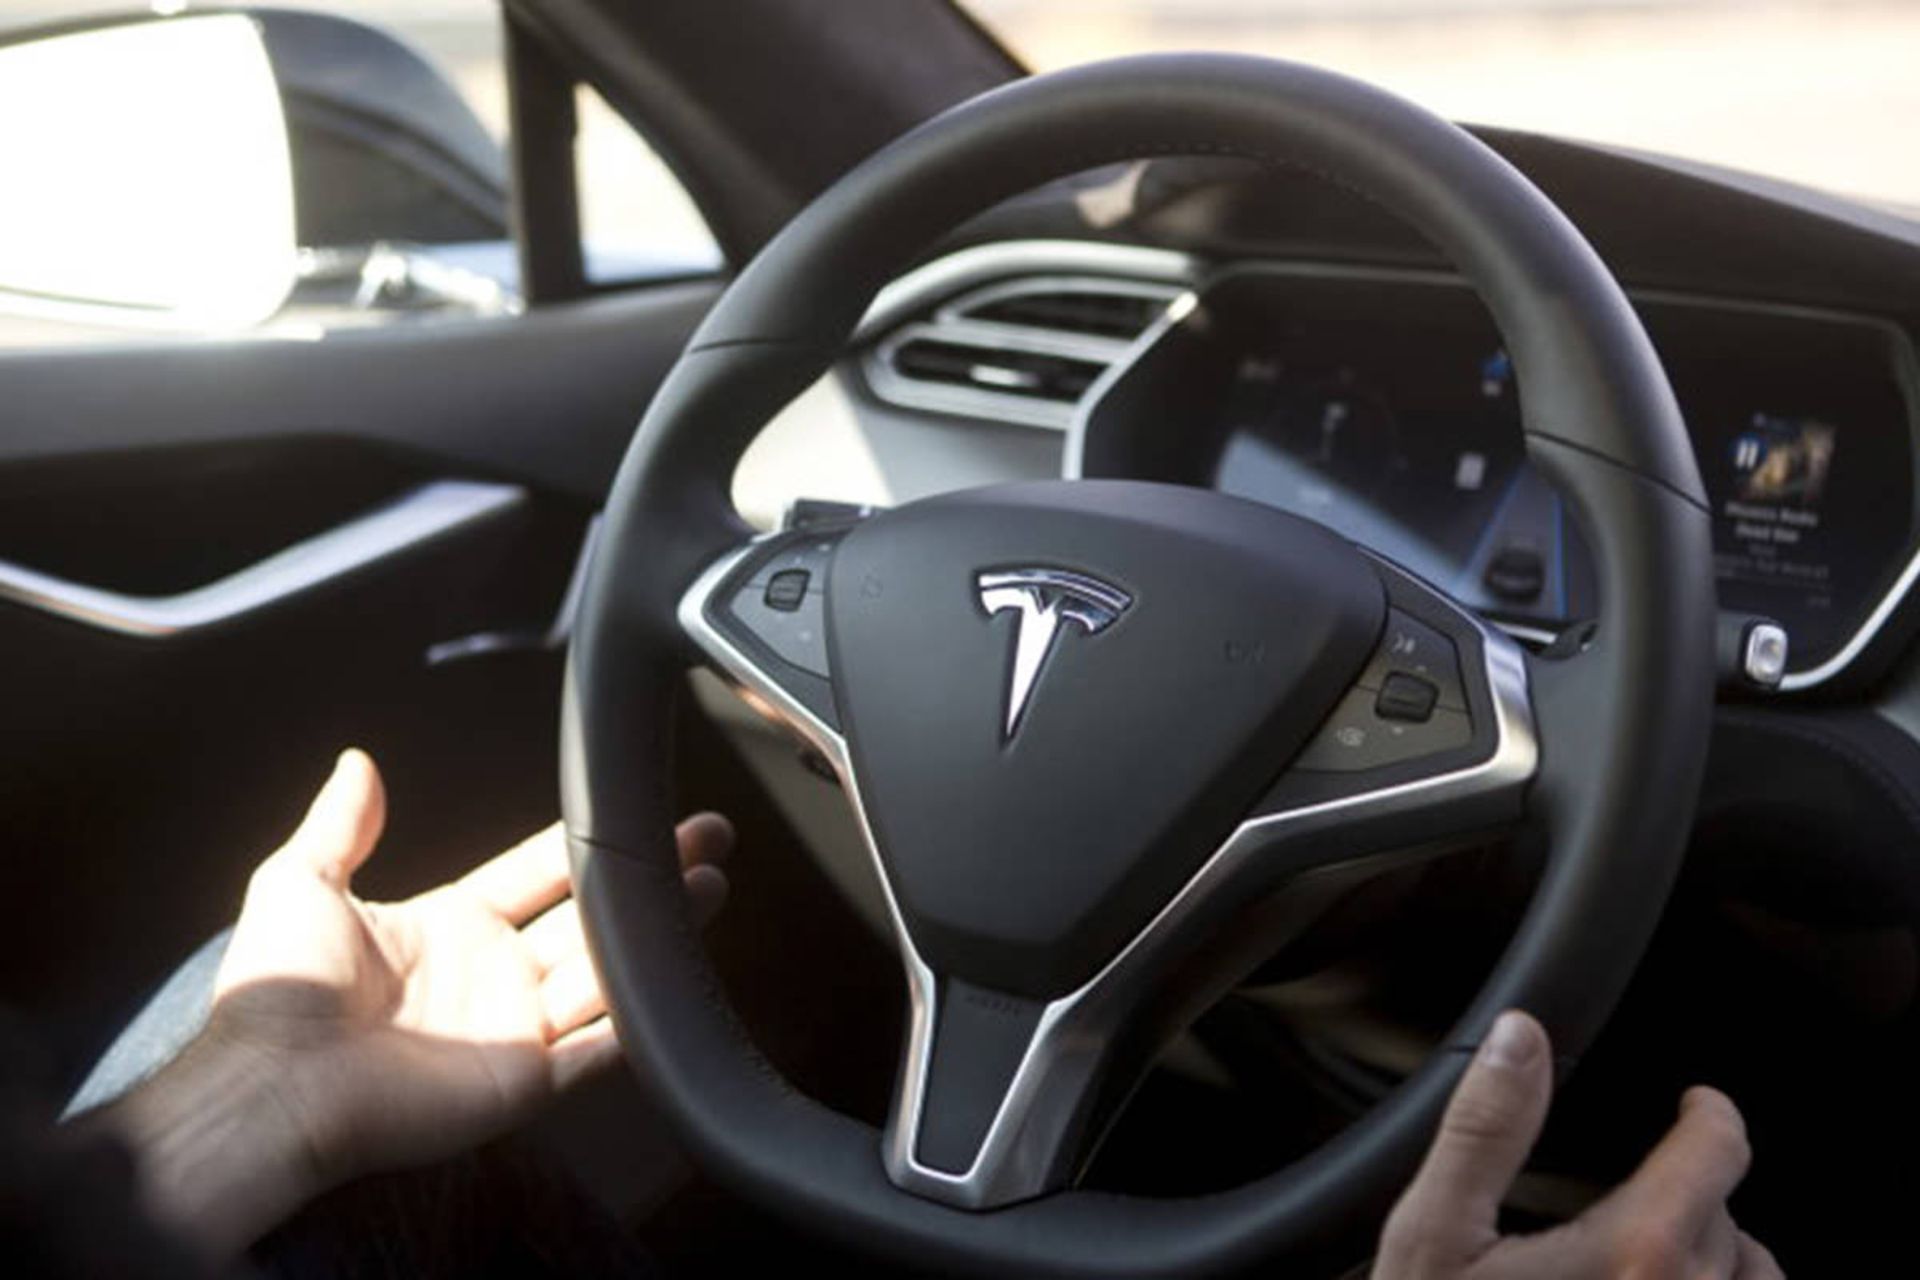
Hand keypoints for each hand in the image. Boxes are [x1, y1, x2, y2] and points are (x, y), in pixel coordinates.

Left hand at [105, 748, 730, 1261]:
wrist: (275, 1082)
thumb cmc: (276, 991)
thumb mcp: (299, 882)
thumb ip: (341, 824)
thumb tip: (357, 761)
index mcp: (450, 925)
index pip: (538, 873)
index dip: (590, 845)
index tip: (638, 815)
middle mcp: (492, 976)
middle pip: (590, 920)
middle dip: (649, 883)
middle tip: (703, 845)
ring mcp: (513, 1032)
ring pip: (607, 976)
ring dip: (657, 938)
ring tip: (709, 890)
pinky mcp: (524, 1083)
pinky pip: (597, 1054)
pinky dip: (636, 1025)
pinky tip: (673, 983)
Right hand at [1373, 1011, 1782, 1278]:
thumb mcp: (1433, 1233)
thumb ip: (1484, 1127)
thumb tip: (1518, 1037)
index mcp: (1638, 1252)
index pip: (1718, 1151)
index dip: (1707, 1114)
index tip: (1695, 1104)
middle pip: (1728, 1218)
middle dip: (1689, 1194)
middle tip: (1637, 1195)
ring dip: (1714, 1260)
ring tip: (1658, 1257)